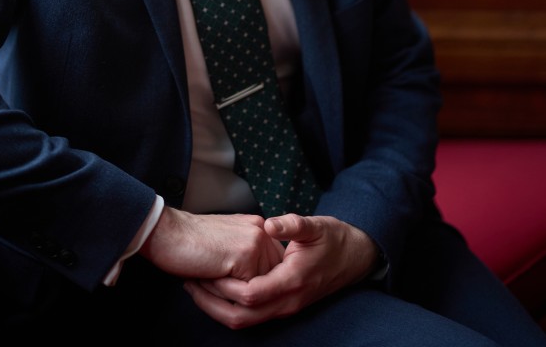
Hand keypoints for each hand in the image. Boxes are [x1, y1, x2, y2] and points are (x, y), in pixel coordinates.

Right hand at [140, 206, 284, 280]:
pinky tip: (207, 271)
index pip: (271, 270)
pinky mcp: (246, 255)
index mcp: (257, 227)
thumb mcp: (227, 242)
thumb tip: (260, 282)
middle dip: (241, 286)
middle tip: (213, 270)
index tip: (222, 271)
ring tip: (209, 270)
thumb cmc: (190, 241)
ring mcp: (255, 241)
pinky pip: (245, 292)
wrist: (167, 233)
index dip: (247, 280)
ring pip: (257, 289)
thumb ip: (247, 254)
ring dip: (231, 290)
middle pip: (267, 281)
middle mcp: (261, 231)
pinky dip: (224, 291)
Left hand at [183, 214, 379, 329]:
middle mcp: (288, 301)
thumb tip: (269, 225)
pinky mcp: (284, 304)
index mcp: (292, 281)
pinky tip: (216, 289)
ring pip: (246, 320)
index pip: (250, 294)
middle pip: (242, 317)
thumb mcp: (315, 225)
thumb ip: (292, 224)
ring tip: (195, 286)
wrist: (356, 257)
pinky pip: (253, 314)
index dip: (224, 286)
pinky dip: (231, 306)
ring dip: (218, 308)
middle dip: (212, 304)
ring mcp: (286, 306)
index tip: (204, 271)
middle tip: (189, 282)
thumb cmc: (334, 239)